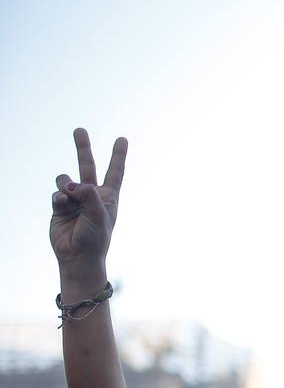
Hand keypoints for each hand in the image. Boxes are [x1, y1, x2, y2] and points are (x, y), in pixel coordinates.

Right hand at [50, 129, 127, 279]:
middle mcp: (91, 196)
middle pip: (87, 166)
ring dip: (67, 184)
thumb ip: (90, 195)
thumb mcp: (100, 216)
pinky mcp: (59, 206)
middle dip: (82, 148)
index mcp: (108, 198)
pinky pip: (57, 193)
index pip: (115, 172)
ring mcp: (74, 200)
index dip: (118, 156)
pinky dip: (59, 197)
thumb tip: (75, 184)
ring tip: (70, 196)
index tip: (122, 139)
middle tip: (79, 130)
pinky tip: (63, 205)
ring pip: (66, 180)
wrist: (77, 257)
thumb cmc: (95, 239)